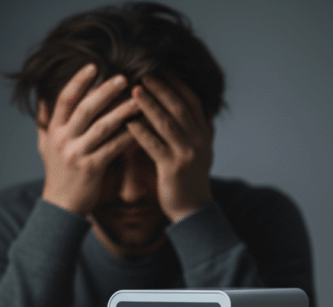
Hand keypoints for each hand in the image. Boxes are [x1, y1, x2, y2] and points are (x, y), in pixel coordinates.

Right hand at [37, 63, 140, 216]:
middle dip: (105, 91)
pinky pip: (114, 147)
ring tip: (138, 99)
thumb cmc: (57, 173)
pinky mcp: (92, 168)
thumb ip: (44, 121)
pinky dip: (129, 135)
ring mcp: (77, 154)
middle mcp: (63, 140)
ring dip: (122, 111)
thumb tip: (42, 97)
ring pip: (103, 126)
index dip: (78, 81)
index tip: (94, 66)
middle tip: (123, 78)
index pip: (64, 100)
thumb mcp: (44, 145)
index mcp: (53, 131)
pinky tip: (142, 126)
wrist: (61, 206)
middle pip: (85, 109)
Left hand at [126, 75, 214, 221]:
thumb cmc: (187, 179)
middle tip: (144, 73)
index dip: (177, 84)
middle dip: (162, 88)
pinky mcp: (173, 168)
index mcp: (205, 133)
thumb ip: (192, 129)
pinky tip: (128, 122)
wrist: (192, 210)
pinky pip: (155, 145)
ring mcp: (188, 154)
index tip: (162, 69)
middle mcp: (199, 140)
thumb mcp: (196, 150)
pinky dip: (141, 132)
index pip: (192, 101)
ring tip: (134, 90)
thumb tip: (184, 105)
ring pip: (168, 123)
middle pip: (180, 107)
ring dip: (150, 105)